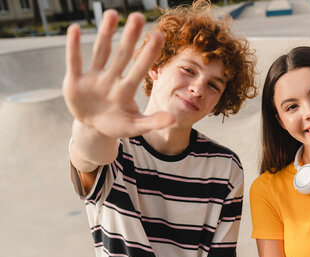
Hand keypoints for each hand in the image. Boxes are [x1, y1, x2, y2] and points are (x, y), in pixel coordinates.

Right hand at [62, 10, 173, 138]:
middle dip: (130, 37)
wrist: (92, 127)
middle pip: (122, 55)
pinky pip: (74, 61)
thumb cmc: (116, 124)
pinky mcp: (75, 81)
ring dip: (105, 33)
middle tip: (139, 16)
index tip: (159, 35)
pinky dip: (73, 47)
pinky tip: (74, 29)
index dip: (148, 54)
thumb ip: (153, 123)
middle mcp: (111, 79)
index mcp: (126, 90)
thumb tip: (174, 119)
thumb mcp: (134, 127)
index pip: (139, 69)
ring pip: (101, 52)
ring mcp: (93, 78)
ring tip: (112, 14)